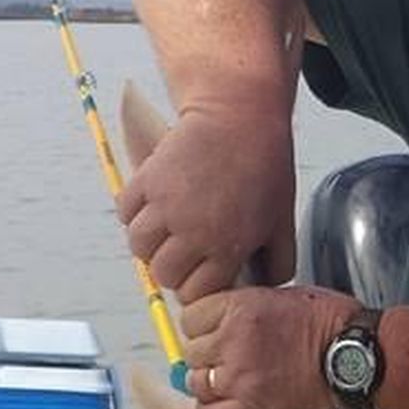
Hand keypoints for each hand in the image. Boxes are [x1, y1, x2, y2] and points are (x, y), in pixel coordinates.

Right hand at [117, 105, 296, 302]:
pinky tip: (157, 204)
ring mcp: (167, 206)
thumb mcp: (282, 219)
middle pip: (164, 275)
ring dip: (152, 242)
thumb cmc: (265, 164)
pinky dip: (136, 212)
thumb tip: (262, 287)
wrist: (241, 116)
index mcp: (228, 245)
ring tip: (169, 227)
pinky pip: (126, 213)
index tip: (203, 270)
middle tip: (187, 248)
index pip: (195, 292)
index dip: (199, 284)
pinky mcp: (148, 181)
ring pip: (140, 248)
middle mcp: (193, 230)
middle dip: (175, 267)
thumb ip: (277, 261)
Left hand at [182, 286, 360, 408]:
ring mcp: (239, 376)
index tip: (211, 327)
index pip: (191, 316)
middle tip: (228, 352)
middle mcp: (234, 340)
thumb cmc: (329, 321)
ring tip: (233, 375)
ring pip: (196, 382)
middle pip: (192, 350)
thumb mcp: (282, 294)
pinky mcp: (250, 406)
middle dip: (208, 351)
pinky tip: (228, 401)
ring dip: (211, 380)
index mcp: (242, 307)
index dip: (202, 323)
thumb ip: (245, 304)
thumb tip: (219, 318)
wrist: (353, 353)